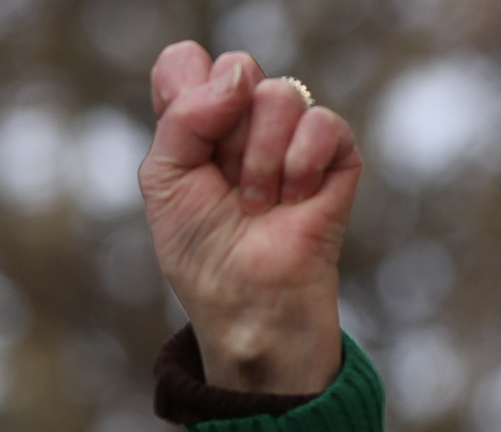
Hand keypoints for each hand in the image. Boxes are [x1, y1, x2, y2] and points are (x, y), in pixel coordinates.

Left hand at [140, 44, 359, 394]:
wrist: (246, 301)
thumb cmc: (201, 250)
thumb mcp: (165, 180)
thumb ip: (183, 116)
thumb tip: (237, 75)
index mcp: (197, 120)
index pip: (186, 62)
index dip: (188, 91)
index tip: (191, 141)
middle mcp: (244, 117)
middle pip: (237, 68)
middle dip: (225, 134)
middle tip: (226, 183)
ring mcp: (292, 132)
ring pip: (279, 94)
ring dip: (260, 160)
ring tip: (259, 204)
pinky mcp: (336, 152)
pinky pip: (321, 123)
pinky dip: (300, 167)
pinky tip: (294, 201)